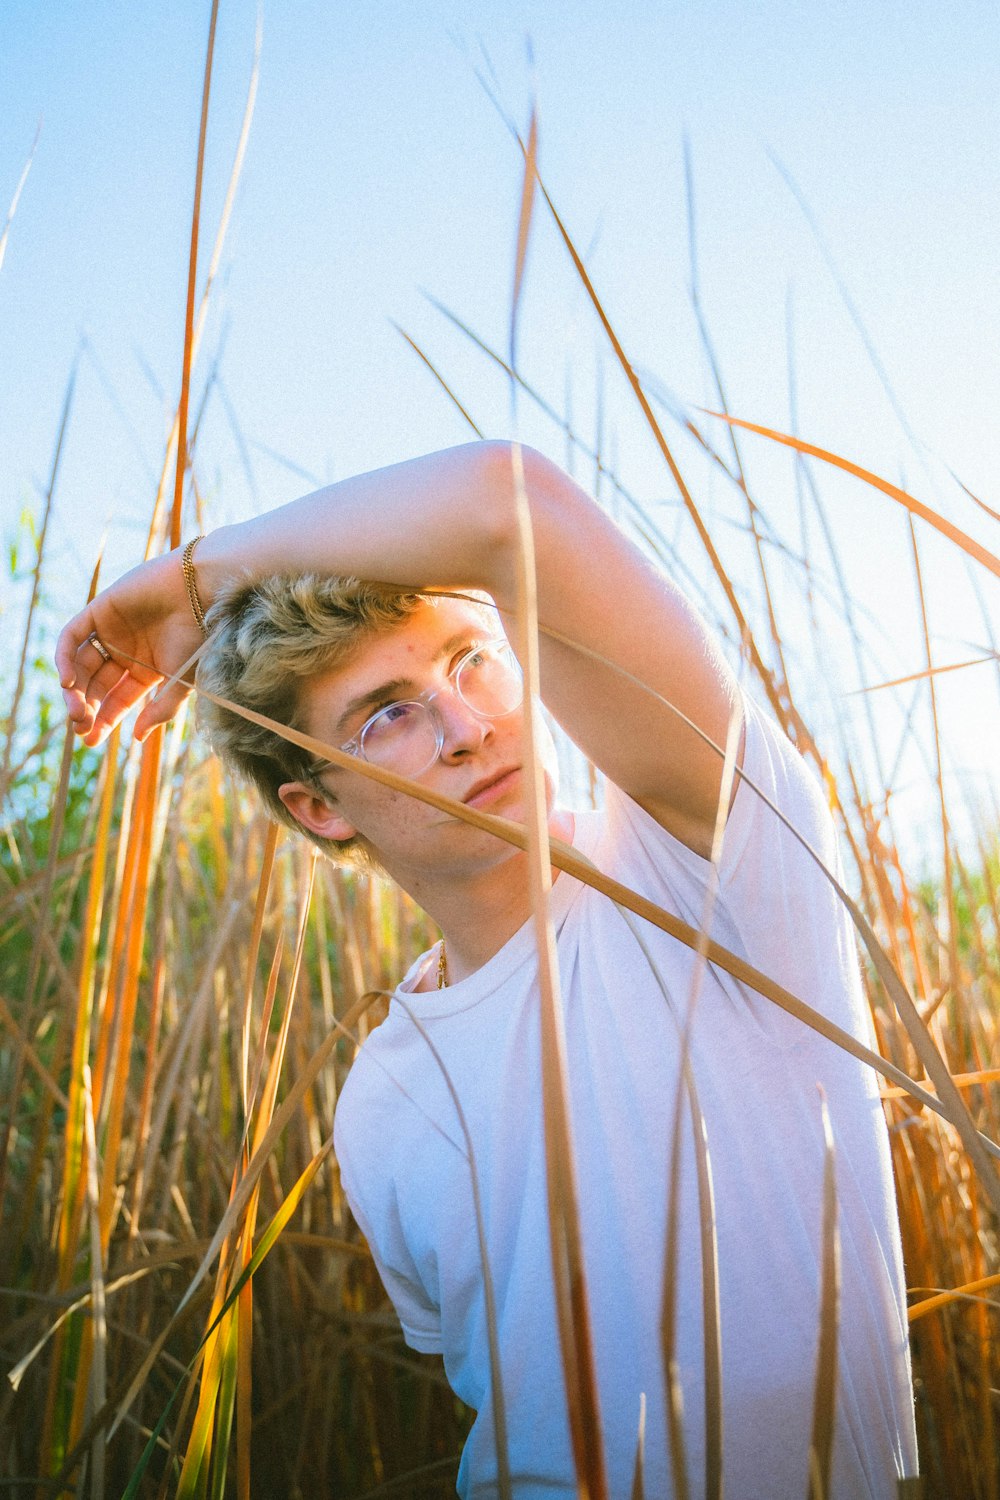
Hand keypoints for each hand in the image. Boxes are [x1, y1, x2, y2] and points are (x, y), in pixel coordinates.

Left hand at [55, 548, 207, 745]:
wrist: (199, 592)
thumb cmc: (198, 636)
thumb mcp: (180, 682)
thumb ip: (160, 710)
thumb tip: (137, 738)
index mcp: (146, 671)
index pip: (117, 700)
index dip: (104, 721)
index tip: (92, 741)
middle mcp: (125, 652)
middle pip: (95, 686)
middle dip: (86, 709)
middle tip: (81, 728)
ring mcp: (110, 631)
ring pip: (80, 666)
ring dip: (74, 691)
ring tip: (77, 711)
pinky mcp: (98, 610)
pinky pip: (71, 637)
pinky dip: (64, 659)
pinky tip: (67, 683)